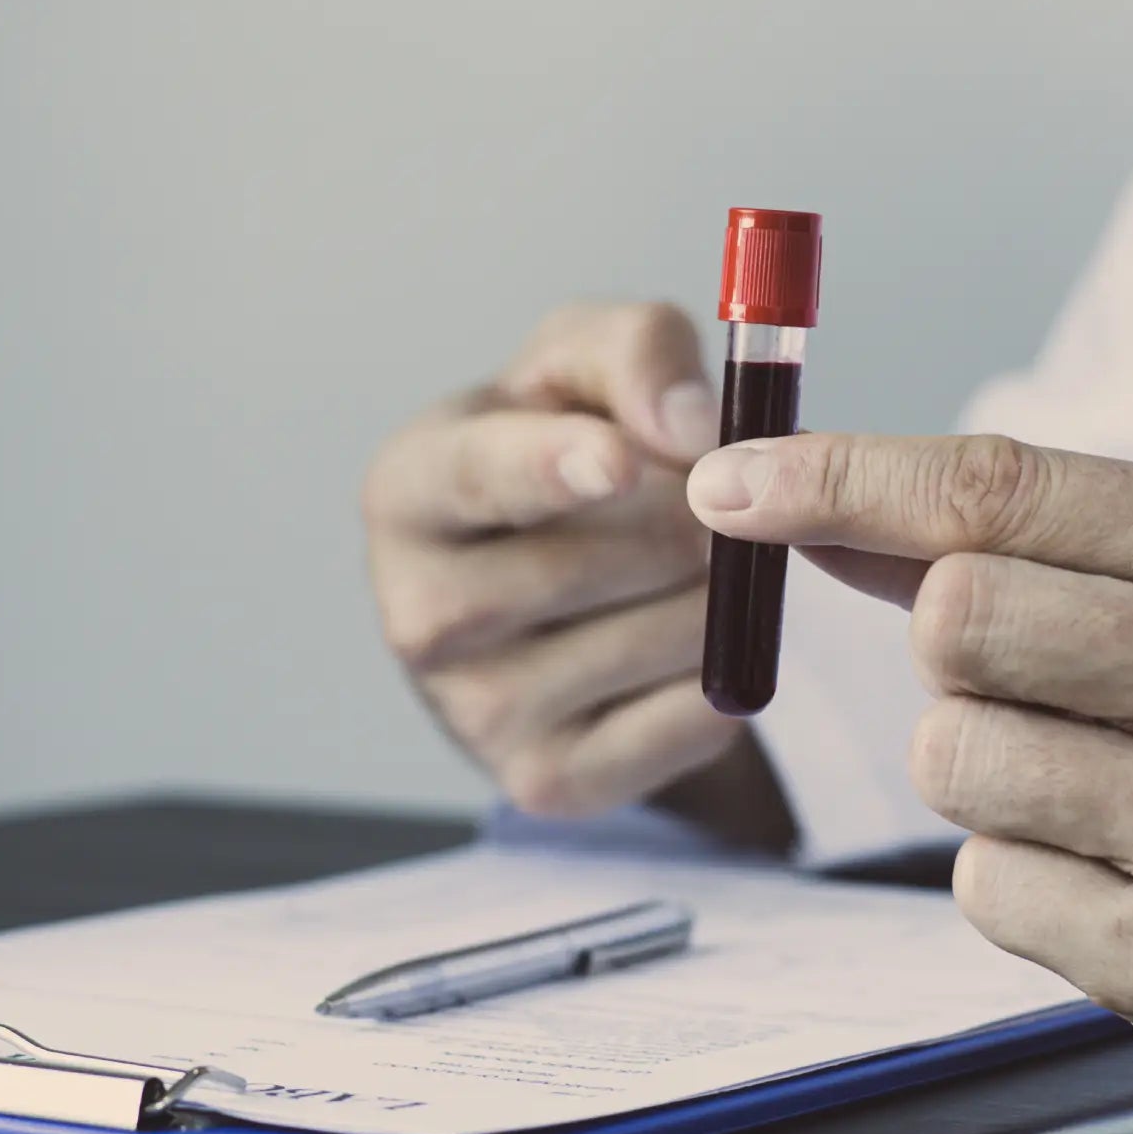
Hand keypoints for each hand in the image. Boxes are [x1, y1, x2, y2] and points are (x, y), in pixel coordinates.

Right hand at [364, 302, 772, 827]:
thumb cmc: (568, 449)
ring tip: (692, 569)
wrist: (559, 591)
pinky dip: (724, 673)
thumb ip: (637, 350)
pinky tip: (686, 642)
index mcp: (408, 492)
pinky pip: (690, 718)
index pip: (478, 477)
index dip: (551, 467)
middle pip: (596, 560)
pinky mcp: (546, 783)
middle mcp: (417, 612)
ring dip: (719, 592)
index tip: (619, 462)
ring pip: (664, 636)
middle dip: (689, 518)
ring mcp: (475, 713)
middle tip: (708, 502)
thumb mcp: (585, 364)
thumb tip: (692, 429)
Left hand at [687, 431, 1132, 1056]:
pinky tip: (1120, 864)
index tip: (725, 485)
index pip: (998, 492)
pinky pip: (986, 887)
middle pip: (953, 628)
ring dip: (983, 765)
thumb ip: (1024, 530)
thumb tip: (815, 512)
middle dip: (957, 649)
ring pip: (952, 763)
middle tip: (1050, 677)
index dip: (840, 481)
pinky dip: (1020, 870)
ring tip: (1100, 775)